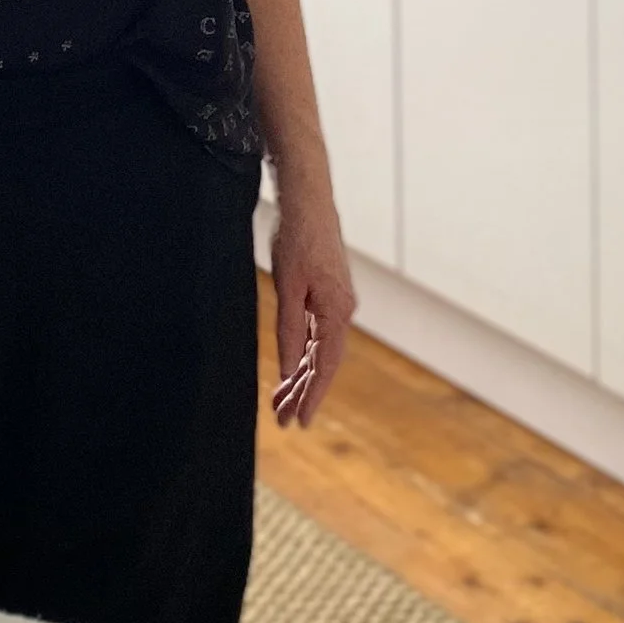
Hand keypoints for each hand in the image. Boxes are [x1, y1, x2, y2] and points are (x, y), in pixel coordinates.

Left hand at [268, 185, 356, 428]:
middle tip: (283, 421)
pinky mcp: (328, 293)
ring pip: (319, 349)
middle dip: (303, 393)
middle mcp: (343, 310)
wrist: (309, 199)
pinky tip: (291, 368)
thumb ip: (289, 329)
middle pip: (323, 362)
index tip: (299, 422)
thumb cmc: (298, 238)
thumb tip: (287, 367)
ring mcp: (337, 302)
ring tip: (280, 401)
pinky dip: (303, 354)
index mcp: (337, 311)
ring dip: (301, 376)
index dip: (311, 396)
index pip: (324, 365)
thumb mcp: (288, 286)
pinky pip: (317, 333)